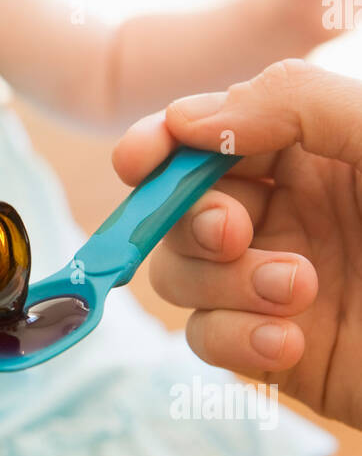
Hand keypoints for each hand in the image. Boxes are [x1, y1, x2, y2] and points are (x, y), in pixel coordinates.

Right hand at [112, 58, 361, 430]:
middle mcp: (287, 215)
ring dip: (223, 284)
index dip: (163, 144)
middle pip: (178, 208)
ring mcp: (275, 286)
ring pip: (182, 276)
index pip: (207, 137)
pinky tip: (290, 343)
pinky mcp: (279, 353)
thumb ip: (289, 103)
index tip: (143, 159)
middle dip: (190, 218)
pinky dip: (234, 341)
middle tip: (235, 233)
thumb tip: (185, 120)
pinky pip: (209, 341)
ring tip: (300, 293)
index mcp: (311, 152)